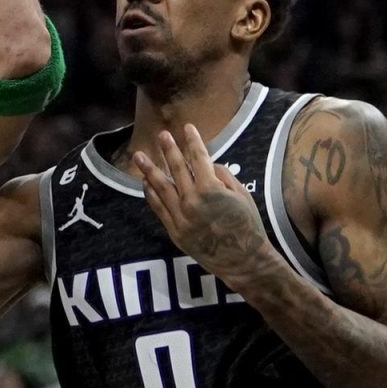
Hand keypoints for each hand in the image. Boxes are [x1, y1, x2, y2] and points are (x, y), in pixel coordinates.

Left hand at [135, 125, 277, 286]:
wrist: (243, 260)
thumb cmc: (247, 225)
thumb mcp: (241, 195)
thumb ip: (223, 176)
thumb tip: (207, 165)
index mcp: (211, 189)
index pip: (198, 158)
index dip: (193, 141)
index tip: (187, 127)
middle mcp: (192, 200)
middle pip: (176, 169)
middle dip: (168, 149)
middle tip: (161, 135)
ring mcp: (181, 217)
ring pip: (161, 187)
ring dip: (149, 169)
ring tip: (139, 155)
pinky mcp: (175, 231)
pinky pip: (159, 208)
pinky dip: (151, 194)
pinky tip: (146, 182)